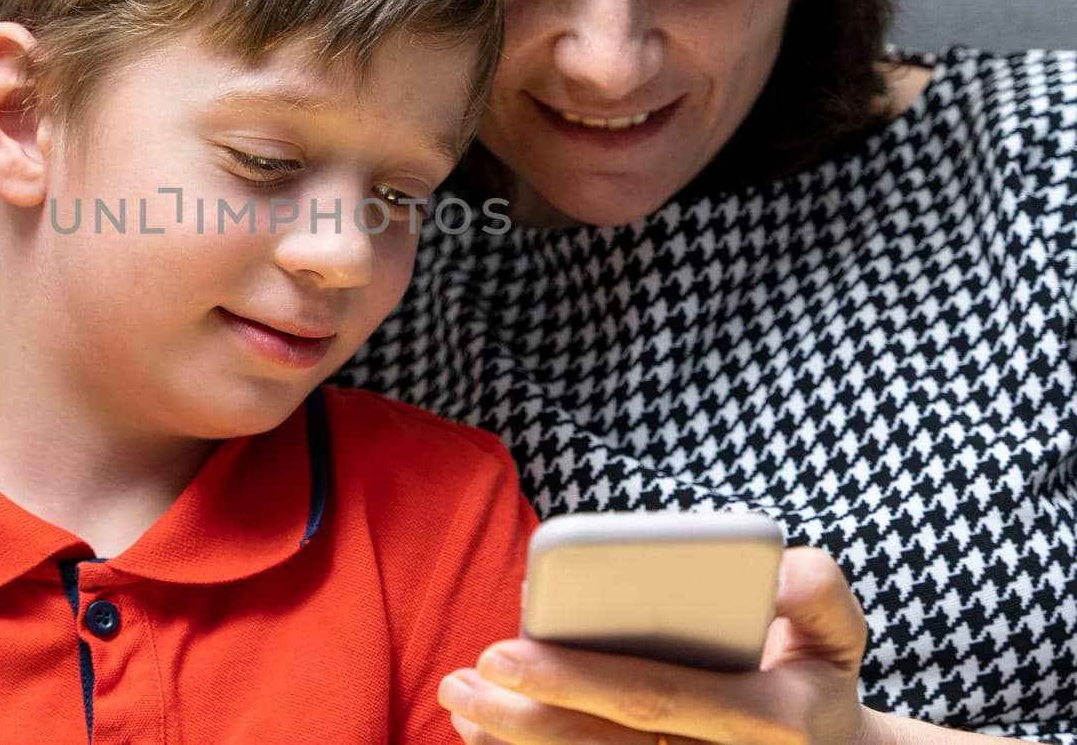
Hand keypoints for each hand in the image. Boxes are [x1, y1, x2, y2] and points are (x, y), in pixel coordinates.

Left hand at [437, 546, 887, 744]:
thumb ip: (819, 591)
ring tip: (458, 701)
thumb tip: (776, 569)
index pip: (656, 696)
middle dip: (525, 713)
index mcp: (766, 720)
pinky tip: (485, 734)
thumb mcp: (839, 631)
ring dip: (516, 740)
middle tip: (462, 678)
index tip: (509, 646)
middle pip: (607, 743)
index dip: (577, 677)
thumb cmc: (815, 676)